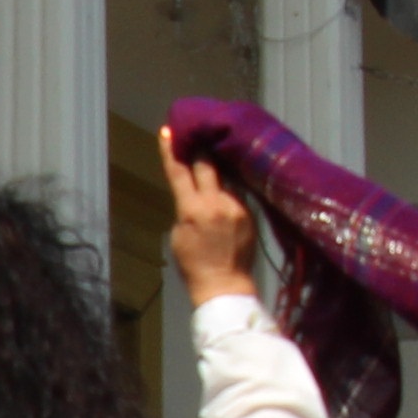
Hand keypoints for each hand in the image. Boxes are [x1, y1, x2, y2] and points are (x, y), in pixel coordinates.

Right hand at [153, 123, 262, 310]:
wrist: (225, 285)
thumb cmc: (194, 265)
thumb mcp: (179, 236)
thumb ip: (186, 209)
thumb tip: (193, 194)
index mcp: (193, 209)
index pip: (179, 172)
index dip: (172, 151)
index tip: (168, 132)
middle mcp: (217, 202)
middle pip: (207, 164)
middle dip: (199, 150)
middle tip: (196, 136)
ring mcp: (237, 206)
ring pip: (224, 177)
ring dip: (216, 170)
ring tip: (212, 161)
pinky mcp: (250, 212)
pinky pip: (237, 193)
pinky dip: (228, 189)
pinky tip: (225, 191)